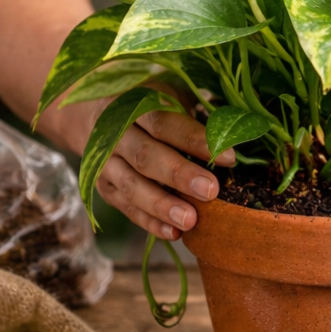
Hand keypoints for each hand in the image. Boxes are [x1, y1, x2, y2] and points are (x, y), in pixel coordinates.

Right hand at [84, 101, 233, 240]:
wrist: (94, 114)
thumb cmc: (151, 109)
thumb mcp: (171, 98)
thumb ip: (197, 116)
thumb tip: (235, 137)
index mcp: (135, 106)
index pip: (164, 123)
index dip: (195, 140)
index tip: (228, 158)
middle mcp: (115, 134)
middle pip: (145, 156)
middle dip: (179, 175)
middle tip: (211, 191)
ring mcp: (105, 163)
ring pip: (131, 186)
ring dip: (161, 205)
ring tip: (190, 220)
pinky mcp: (104, 188)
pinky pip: (127, 208)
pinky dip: (150, 223)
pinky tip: (174, 233)